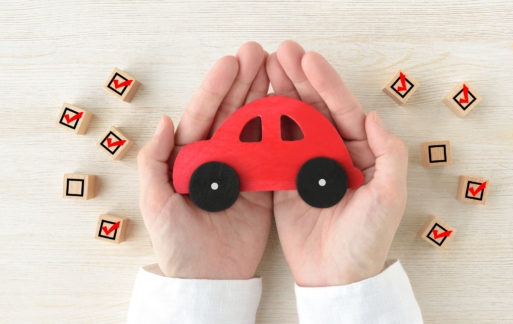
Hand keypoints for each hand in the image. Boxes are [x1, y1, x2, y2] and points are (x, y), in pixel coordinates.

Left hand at [137, 42, 272, 279]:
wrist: (208, 279)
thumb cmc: (176, 243)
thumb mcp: (155, 202)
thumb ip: (155, 161)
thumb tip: (164, 120)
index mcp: (189, 158)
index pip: (203, 115)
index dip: (216, 88)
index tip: (231, 63)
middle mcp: (217, 159)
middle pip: (232, 114)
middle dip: (244, 83)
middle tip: (259, 54)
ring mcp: (242, 171)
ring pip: (255, 128)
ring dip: (265, 99)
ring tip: (278, 72)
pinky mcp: (263, 187)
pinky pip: (274, 155)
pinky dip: (283, 133)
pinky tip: (292, 110)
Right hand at [267, 41, 407, 286]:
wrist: (335, 276)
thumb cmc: (367, 240)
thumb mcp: (389, 197)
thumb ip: (387, 155)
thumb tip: (373, 116)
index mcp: (359, 152)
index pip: (342, 110)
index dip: (326, 83)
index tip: (309, 60)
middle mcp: (331, 153)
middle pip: (314, 109)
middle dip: (298, 80)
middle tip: (280, 54)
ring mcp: (305, 165)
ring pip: (291, 123)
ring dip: (279, 95)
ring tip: (264, 70)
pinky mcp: (284, 181)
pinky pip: (272, 148)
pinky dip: (263, 128)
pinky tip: (253, 106)